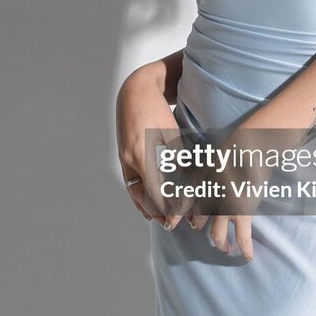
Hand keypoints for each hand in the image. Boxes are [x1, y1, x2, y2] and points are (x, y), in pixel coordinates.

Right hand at [115, 69, 178, 223]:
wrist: (135, 91)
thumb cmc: (157, 109)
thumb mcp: (171, 132)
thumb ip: (180, 157)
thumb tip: (192, 178)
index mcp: (143, 155)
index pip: (156, 192)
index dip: (168, 207)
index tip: (180, 217)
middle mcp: (130, 160)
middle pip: (142, 196)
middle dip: (156, 211)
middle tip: (171, 224)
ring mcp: (124, 158)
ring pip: (133, 190)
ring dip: (145, 205)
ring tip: (157, 218)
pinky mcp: (123, 154)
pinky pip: (129, 181)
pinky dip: (137, 194)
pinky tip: (144, 202)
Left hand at [164, 124, 278, 259]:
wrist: (247, 147)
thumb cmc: (231, 148)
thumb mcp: (210, 157)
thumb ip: (203, 169)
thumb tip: (198, 169)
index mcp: (198, 185)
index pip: (182, 205)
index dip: (175, 216)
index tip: (170, 225)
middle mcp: (207, 200)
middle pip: (198, 223)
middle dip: (198, 228)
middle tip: (201, 230)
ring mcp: (223, 209)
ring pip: (217, 236)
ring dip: (221, 245)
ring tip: (225, 249)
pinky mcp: (241, 212)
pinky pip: (242, 237)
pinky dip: (245, 249)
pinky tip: (247, 257)